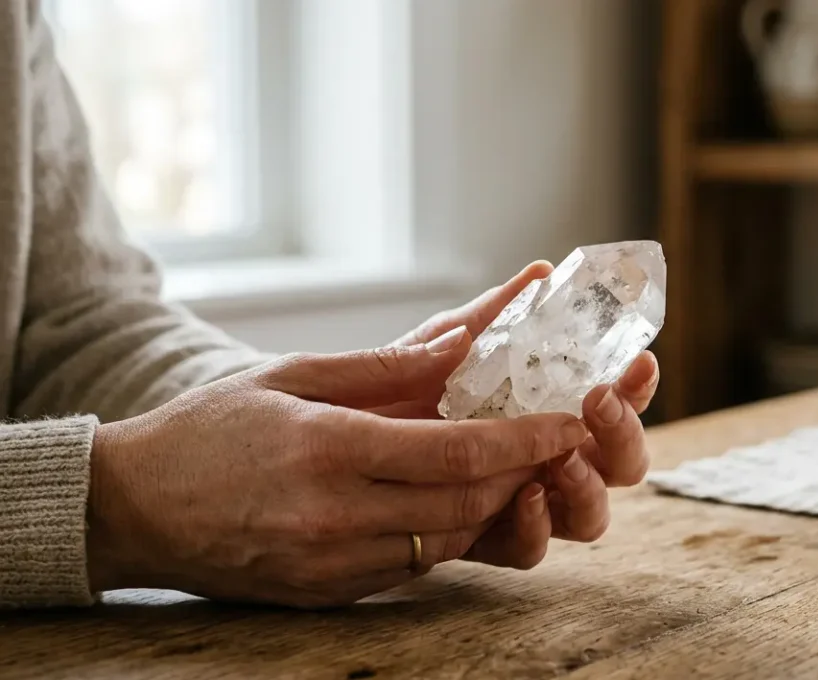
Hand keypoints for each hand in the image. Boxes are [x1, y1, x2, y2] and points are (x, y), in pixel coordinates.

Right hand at [86, 344, 588, 608]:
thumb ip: (382, 366)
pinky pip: (410, 570)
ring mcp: (330, 564)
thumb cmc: (206, 431)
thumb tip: (459, 343)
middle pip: (466, 504)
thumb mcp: (290, 375)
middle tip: (553, 444)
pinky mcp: (325, 594)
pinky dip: (443, 537)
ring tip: (511, 470)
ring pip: (446, 543)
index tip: (568, 423)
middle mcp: (335, 515)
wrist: (129, 510)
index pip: (457, 452)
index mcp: (328, 449)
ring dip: (488, 508)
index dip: (525, 439)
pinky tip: (451, 505)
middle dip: (521, 475)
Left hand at [391, 261, 659, 564]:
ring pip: (586, 514)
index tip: (639, 362)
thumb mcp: (423, 350)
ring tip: (565, 460)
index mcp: (542, 408)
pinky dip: (537, 528)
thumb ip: (480, 321)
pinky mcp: (481, 539)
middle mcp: (543, 459)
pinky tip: (526, 497)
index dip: (636, 386)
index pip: (611, 400)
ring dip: (590, 487)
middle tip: (599, 405)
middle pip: (618, 462)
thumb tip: (538, 273)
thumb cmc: (368, 395)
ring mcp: (518, 502)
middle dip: (624, 437)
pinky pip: (527, 549)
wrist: (300, 456)